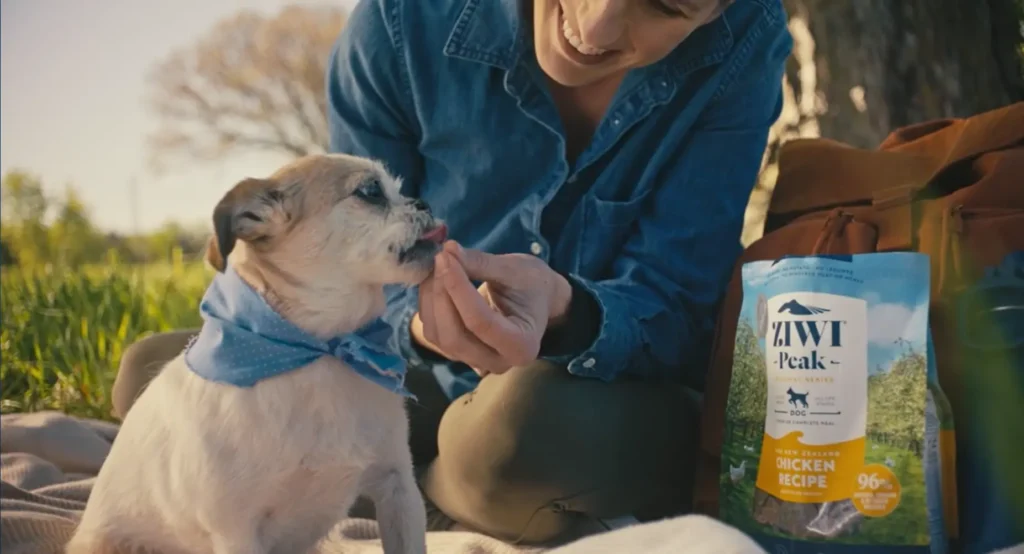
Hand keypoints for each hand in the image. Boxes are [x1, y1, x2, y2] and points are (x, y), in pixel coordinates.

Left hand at [413, 241, 571, 374]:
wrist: (536, 299)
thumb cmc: (532, 284)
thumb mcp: (514, 269)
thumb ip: (481, 263)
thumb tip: (448, 250)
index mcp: (522, 345)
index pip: (480, 322)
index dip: (457, 288)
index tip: (446, 256)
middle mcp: (498, 361)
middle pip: (454, 337)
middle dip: (441, 295)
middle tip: (441, 258)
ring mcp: (475, 361)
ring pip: (438, 336)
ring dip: (431, 298)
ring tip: (438, 264)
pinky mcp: (458, 352)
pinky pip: (433, 332)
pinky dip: (428, 303)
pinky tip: (436, 279)